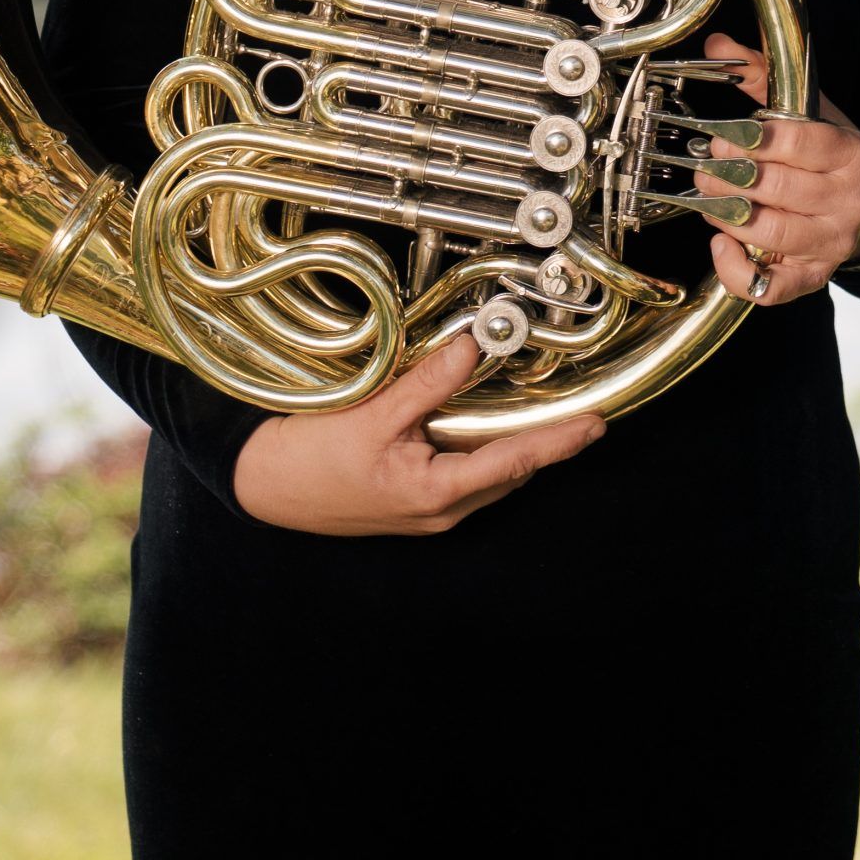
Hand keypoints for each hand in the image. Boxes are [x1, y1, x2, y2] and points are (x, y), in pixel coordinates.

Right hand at [232, 334, 603, 535]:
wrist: (262, 489)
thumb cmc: (309, 461)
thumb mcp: (371, 416)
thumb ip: (426, 385)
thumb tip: (472, 348)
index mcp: (434, 494)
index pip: (514, 463)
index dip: (560, 443)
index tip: (597, 426)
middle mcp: (440, 510)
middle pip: (510, 472)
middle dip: (546, 442)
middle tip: (582, 407)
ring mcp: (429, 511)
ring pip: (490, 475)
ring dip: (515, 445)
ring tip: (547, 409)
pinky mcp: (416, 502)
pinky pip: (466, 474)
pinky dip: (484, 448)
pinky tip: (487, 419)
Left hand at [698, 33, 859, 307]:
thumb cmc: (832, 155)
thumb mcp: (810, 110)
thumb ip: (762, 77)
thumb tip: (717, 44)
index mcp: (850, 154)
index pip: (801, 144)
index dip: (756, 138)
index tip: (725, 133)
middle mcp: (847, 201)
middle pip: (778, 190)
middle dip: (730, 175)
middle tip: (704, 162)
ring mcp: (832, 243)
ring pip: (771, 234)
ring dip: (726, 215)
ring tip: (705, 195)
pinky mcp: (814, 277)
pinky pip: (771, 288)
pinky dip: (738, 271)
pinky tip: (719, 244)